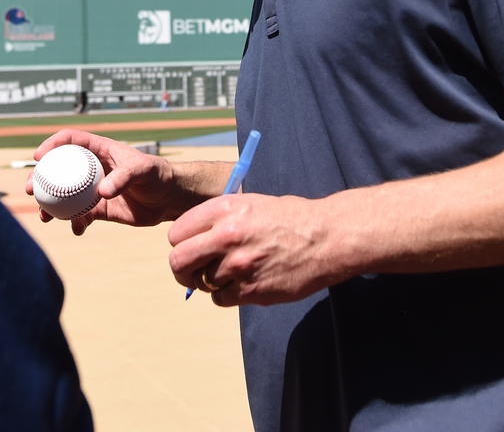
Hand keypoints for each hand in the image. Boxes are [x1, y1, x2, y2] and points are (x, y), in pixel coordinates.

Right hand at [27, 129, 197, 234]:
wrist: (169, 199)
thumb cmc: (158, 175)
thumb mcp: (143, 170)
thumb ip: (124, 176)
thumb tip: (102, 191)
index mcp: (99, 150)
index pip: (70, 140)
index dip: (52, 144)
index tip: (39, 156)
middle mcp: (92, 168)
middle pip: (59, 170)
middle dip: (41, 178)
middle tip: (32, 189)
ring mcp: (94, 189)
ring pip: (64, 196)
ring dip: (51, 206)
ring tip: (45, 217)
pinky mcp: (100, 208)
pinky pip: (80, 216)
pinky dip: (75, 223)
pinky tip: (78, 229)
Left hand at [167, 193, 348, 306]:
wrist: (326, 238)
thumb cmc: (290, 218)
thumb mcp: (251, 203)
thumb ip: (219, 219)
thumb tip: (191, 239)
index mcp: (224, 209)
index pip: (176, 233)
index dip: (180, 243)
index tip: (189, 248)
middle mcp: (227, 236)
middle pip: (178, 261)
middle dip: (181, 269)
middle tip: (191, 271)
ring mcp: (239, 265)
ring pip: (201, 282)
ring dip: (211, 281)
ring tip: (233, 272)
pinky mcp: (252, 290)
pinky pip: (220, 299)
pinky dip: (226, 295)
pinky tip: (243, 284)